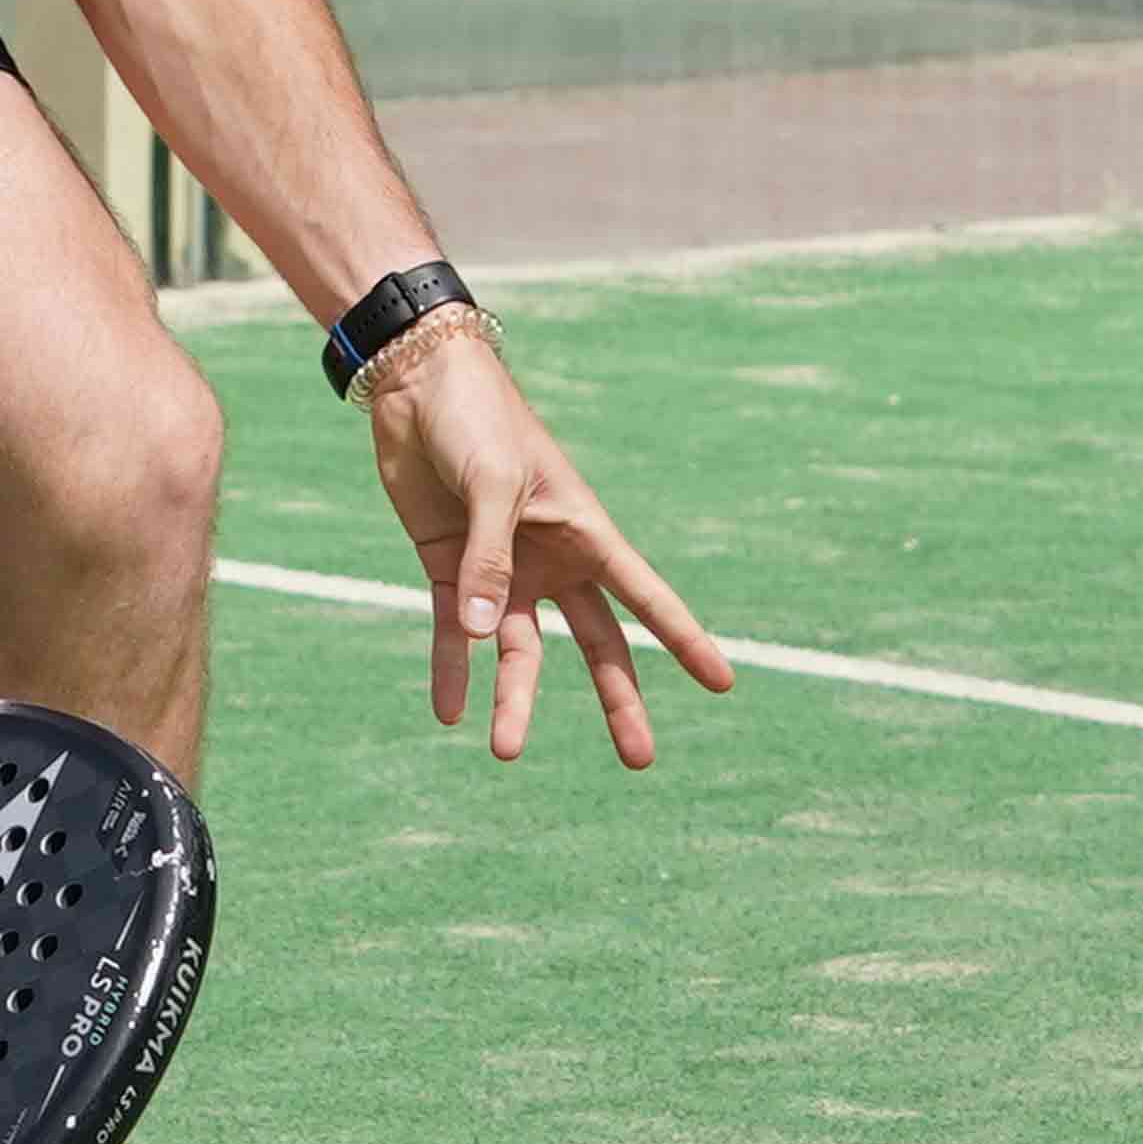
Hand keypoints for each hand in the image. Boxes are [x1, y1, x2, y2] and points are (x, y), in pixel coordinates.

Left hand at [362, 314, 732, 764]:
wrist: (419, 383)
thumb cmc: (477, 420)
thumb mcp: (491, 484)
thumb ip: (491, 557)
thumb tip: (486, 638)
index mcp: (586, 531)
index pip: (646, 597)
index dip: (684, 640)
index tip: (723, 684)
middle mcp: (552, 558)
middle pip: (596, 644)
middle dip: (617, 699)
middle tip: (639, 760)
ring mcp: (502, 566)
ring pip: (519, 651)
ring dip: (512, 699)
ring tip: (505, 752)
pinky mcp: (451, 566)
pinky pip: (455, 632)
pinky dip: (451, 670)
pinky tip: (449, 712)